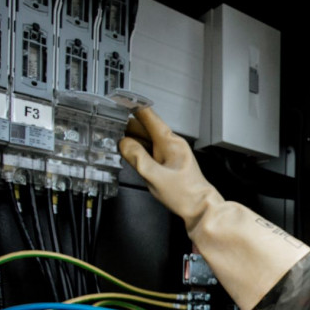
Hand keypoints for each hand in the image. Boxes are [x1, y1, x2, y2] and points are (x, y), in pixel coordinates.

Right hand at [118, 107, 222, 235]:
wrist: (200, 207)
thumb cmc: (184, 194)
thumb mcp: (154, 176)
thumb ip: (137, 158)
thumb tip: (124, 144)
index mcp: (169, 142)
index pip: (148, 116)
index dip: (132, 107)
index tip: (119, 102)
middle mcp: (171, 144)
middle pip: (145, 127)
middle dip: (127, 125)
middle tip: (109, 124)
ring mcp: (171, 152)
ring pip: (147, 138)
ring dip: (132, 137)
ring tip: (114, 137)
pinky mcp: (169, 161)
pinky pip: (151, 149)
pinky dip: (139, 149)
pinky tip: (130, 153)